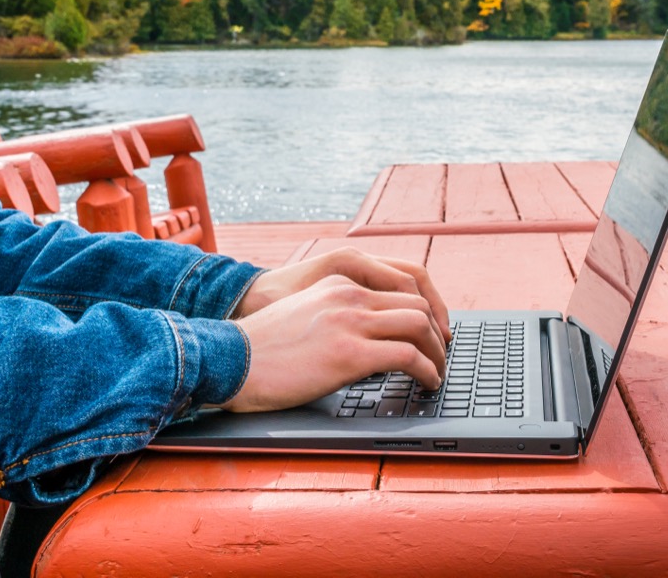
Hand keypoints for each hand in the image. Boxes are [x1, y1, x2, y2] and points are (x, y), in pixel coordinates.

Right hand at [223, 274, 447, 412]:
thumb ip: (334, 317)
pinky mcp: (349, 353)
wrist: (227, 361)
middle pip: (416, 304)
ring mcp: (350, 321)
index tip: (429, 334)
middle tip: (440, 356)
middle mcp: (348, 295)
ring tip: (437, 374)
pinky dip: (427, 371)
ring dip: (436, 353)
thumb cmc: (259, 351)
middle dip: (435, 332)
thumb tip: (365, 342)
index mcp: (338, 283)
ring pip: (419, 326)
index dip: (422, 314)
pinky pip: (409, 356)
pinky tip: (426, 384)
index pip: (399, 287)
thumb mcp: (302, 315)